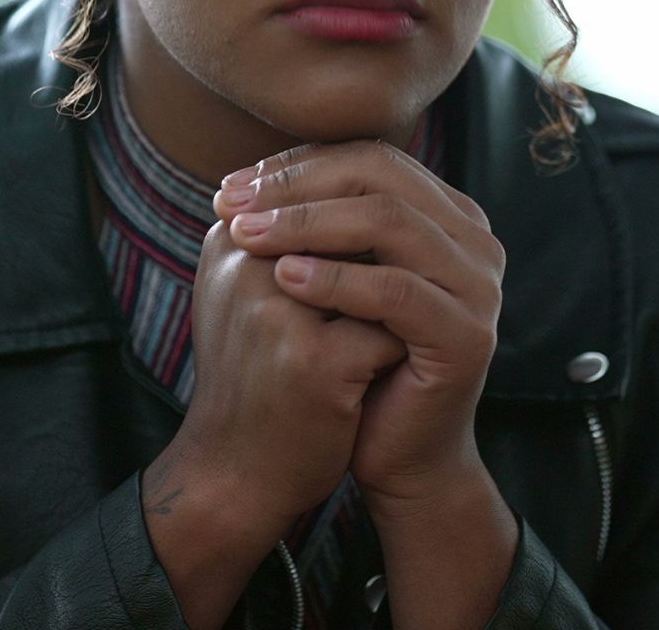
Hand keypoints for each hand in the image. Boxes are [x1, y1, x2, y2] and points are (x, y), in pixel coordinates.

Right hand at [166, 216, 409, 531]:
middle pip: (349, 213)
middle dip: (392, 229)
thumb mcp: (253, 298)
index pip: (312, 184)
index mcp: (228, 242)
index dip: (366, 197)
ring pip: (375, 266)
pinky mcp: (311, 362)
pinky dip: (402, 338)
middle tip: (430, 248)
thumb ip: (289, 242)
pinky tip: (409, 355)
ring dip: (403, 279)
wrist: (234, 473)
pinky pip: (386, 327)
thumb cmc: (254, 379)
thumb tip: (361, 190)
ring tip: (424, 298)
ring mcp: (274, 311)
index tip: (404, 213)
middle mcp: (243, 263)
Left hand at [212, 140, 505, 513]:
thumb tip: (239, 178)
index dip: (297, 166)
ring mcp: (479, 286)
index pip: (370, 159)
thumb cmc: (356, 363)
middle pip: (381, 178)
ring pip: (389, 223)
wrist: (397, 453)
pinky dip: (336, 280)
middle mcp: (475, 241)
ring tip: (247, 235)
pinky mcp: (468, 335)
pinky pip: (395, 291)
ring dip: (308, 223)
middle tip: (232, 204)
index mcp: (448, 216)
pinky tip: (285, 279)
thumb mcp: (335, 280)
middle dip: (297, 186)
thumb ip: (317, 225)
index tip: (230, 187)